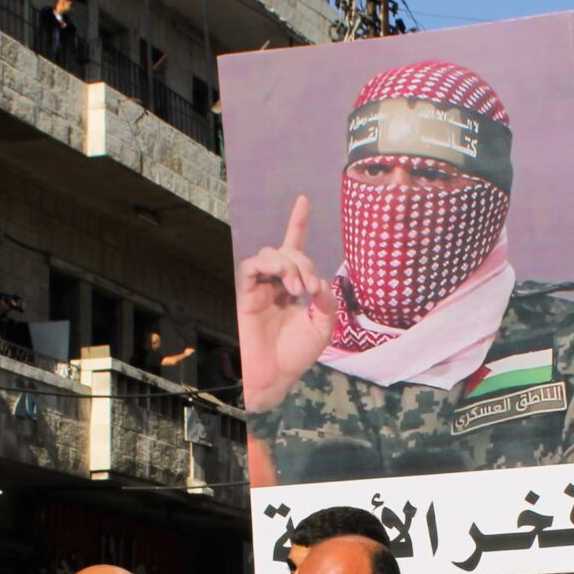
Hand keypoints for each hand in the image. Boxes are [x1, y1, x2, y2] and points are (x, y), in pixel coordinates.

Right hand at [235, 194, 338, 411]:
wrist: (277, 373)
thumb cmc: (298, 354)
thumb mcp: (324, 325)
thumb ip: (326, 300)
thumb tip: (320, 281)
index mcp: (295, 286)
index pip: (296, 249)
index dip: (297, 223)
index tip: (303, 199)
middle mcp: (276, 282)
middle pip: (289, 250)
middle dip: (304, 262)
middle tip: (311, 288)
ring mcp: (260, 287)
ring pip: (272, 253)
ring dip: (289, 264)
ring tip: (298, 289)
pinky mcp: (246, 293)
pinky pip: (253, 266)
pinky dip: (271, 266)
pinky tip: (284, 281)